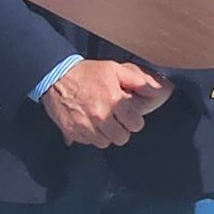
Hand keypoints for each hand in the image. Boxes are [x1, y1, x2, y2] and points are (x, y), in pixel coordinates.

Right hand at [41, 60, 171, 148]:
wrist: (55, 75)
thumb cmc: (86, 73)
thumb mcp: (114, 70)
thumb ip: (138, 81)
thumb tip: (158, 90)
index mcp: (114, 101)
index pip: (136, 125)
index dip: (133, 120)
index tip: (127, 115)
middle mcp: (101, 116)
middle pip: (122, 138)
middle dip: (120, 129)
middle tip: (114, 119)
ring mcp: (86, 126)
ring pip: (105, 143)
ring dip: (105, 134)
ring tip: (100, 121)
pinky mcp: (73, 132)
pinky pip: (89, 143)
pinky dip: (90, 136)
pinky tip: (88, 123)